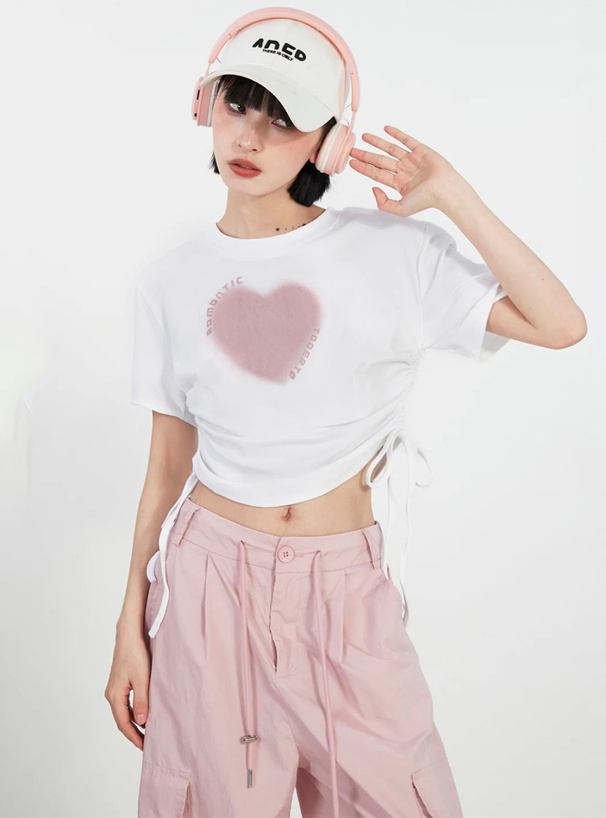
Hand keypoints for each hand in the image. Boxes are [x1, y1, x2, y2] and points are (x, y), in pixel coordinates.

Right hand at [104, 628, 150, 750]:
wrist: (129, 635)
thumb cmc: (135, 654)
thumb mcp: (142, 679)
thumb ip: (142, 702)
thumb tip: (141, 723)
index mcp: (115, 695)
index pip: (123, 724)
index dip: (134, 737)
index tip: (144, 747)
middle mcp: (111, 694)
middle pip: (122, 720)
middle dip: (133, 733)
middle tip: (146, 744)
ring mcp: (114, 689)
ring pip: (123, 712)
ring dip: (133, 723)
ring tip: (146, 733)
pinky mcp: (119, 683)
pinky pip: (125, 704)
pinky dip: (133, 712)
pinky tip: (142, 714)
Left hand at [348, 125, 465, 217]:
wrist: (444, 190)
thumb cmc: (426, 200)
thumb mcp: (400, 209)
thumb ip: (383, 203)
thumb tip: (373, 188)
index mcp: (399, 184)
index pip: (376, 173)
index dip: (363, 168)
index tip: (352, 162)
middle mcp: (404, 171)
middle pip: (380, 160)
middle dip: (366, 155)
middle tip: (352, 149)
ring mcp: (411, 160)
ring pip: (390, 149)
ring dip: (377, 142)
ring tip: (364, 136)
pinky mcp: (421, 150)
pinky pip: (407, 140)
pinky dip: (396, 134)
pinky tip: (386, 129)